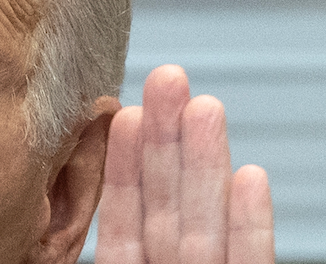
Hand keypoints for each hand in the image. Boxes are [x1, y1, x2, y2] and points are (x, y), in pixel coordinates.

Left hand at [96, 65, 273, 263]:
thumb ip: (109, 231)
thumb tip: (74, 181)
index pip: (123, 218)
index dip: (123, 165)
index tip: (125, 113)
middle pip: (168, 208)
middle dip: (168, 143)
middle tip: (167, 80)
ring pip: (206, 226)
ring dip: (207, 163)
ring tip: (205, 107)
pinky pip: (249, 263)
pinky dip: (252, 226)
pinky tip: (252, 177)